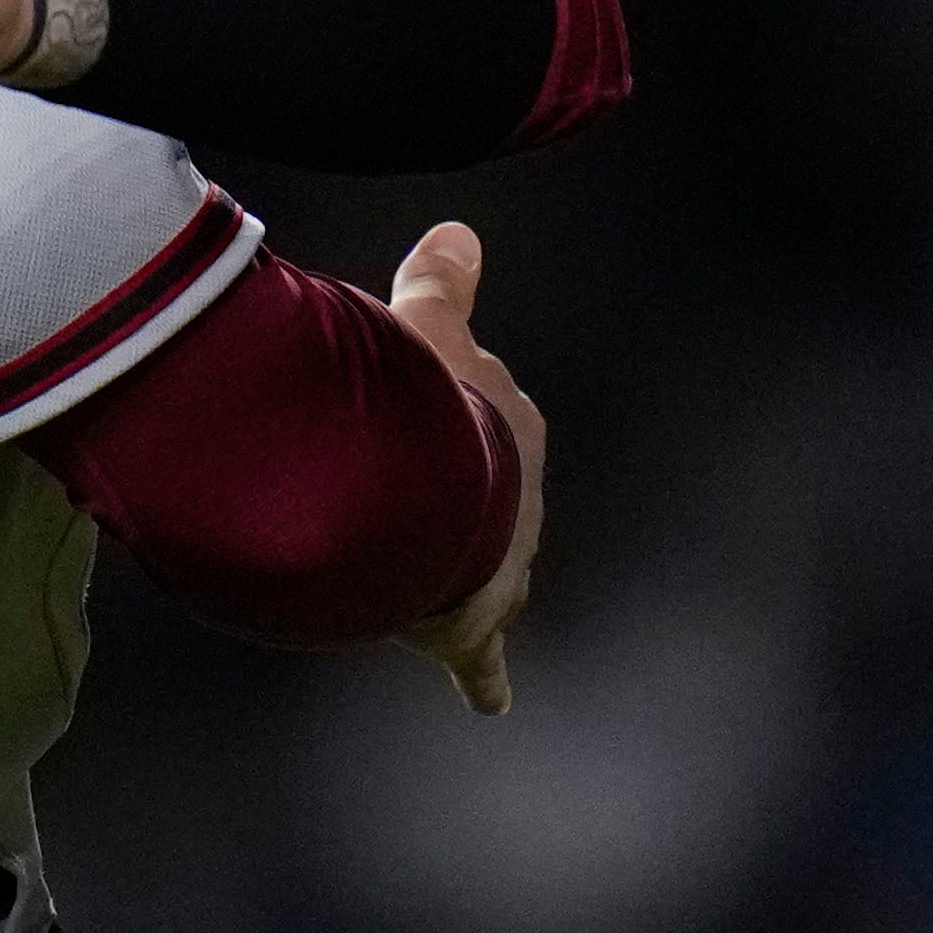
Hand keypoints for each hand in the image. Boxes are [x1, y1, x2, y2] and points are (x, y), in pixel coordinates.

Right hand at [385, 221, 544, 715]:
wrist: (431, 495)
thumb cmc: (425, 408)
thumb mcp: (425, 331)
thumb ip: (439, 285)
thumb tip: (459, 231)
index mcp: (510, 434)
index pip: (494, 426)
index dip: (460, 427)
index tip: (434, 431)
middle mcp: (516, 505)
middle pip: (492, 507)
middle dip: (466, 508)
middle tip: (419, 507)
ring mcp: (497, 570)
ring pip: (481, 575)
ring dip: (457, 577)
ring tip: (416, 583)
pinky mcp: (470, 630)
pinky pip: (481, 661)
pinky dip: (485, 678)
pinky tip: (492, 701)